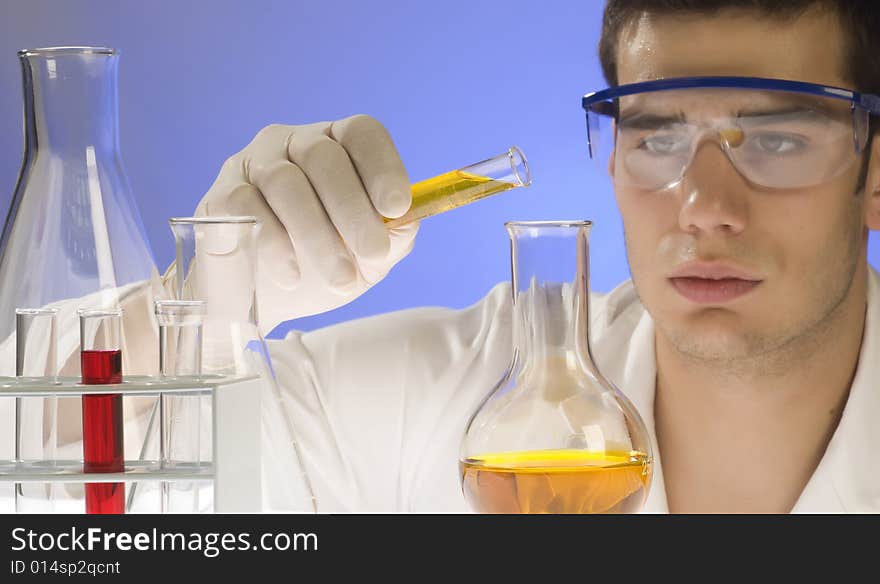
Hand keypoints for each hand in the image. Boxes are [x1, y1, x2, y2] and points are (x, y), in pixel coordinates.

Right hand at [196, 114, 418, 330]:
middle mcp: (293, 142)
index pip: (361, 133)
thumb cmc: (324, 264)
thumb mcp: (369, 256)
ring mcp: (252, 164)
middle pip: (323, 156)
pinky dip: (274, 244)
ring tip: (339, 277)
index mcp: (337, 146)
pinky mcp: (220, 195)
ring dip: (317, 234)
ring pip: (286, 183)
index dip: (382, 166)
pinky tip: (292, 274)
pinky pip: (246, 207)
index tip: (396, 208)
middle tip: (372, 253)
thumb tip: (406, 219)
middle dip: (352, 209)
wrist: (268, 298)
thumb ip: (393, 236)